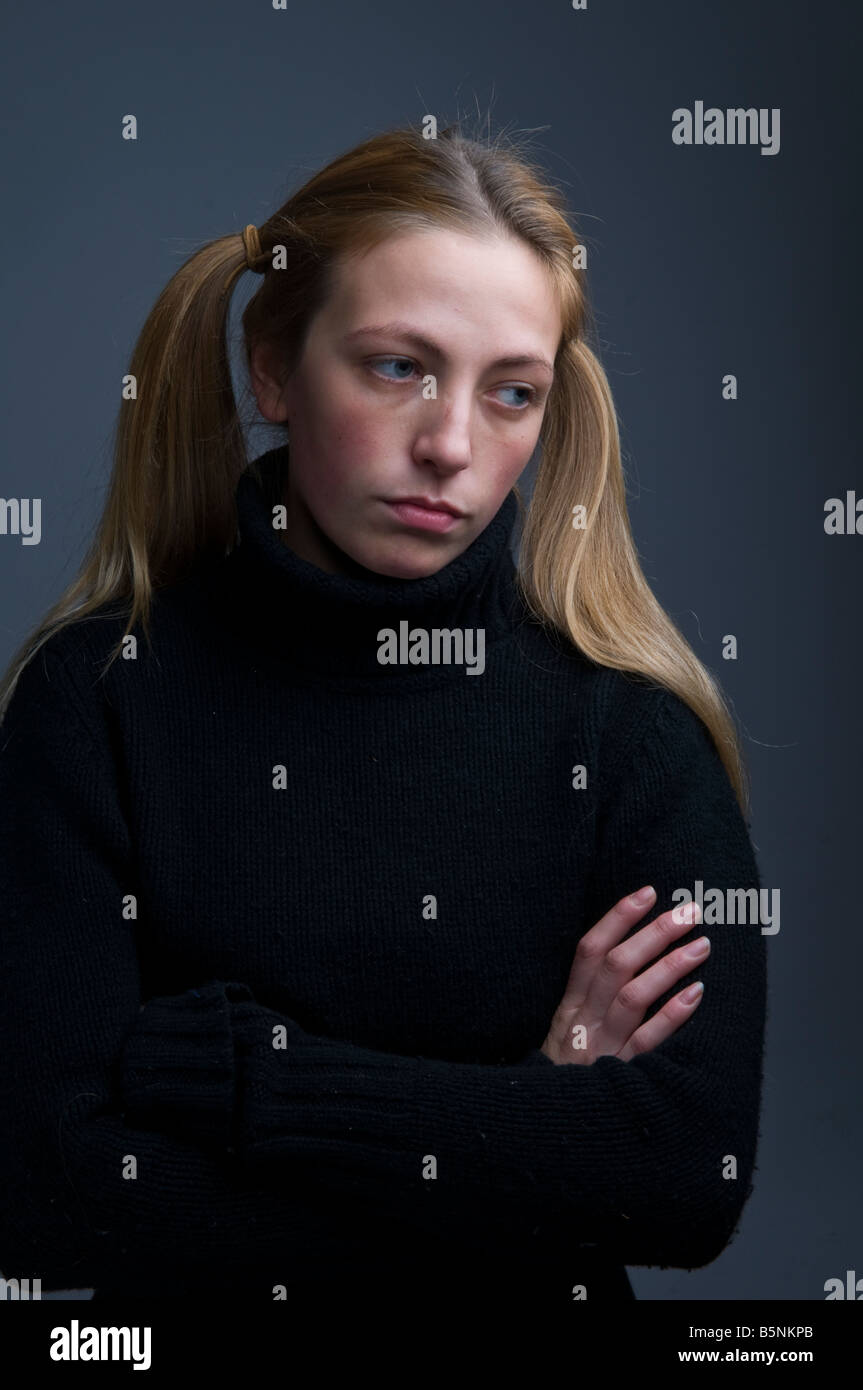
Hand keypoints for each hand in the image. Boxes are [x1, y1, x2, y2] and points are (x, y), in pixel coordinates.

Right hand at [540, 887, 707, 1064]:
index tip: (648, 892)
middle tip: (690, 912)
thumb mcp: (567, 1028)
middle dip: (653, 934)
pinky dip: (671, 1016)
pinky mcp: (620, 1075)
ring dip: (668, 967)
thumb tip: (630, 949)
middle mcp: (583, 1021)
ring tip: (702, 945)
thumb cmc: (565, 1071)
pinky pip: (647, 1042)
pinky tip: (697, 994)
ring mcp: (601, 1047)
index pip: (589, 950)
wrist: (547, 1125)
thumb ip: (590, 994)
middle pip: (616, 966)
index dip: (617, 918)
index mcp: (569, 1004)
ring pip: (633, 997)